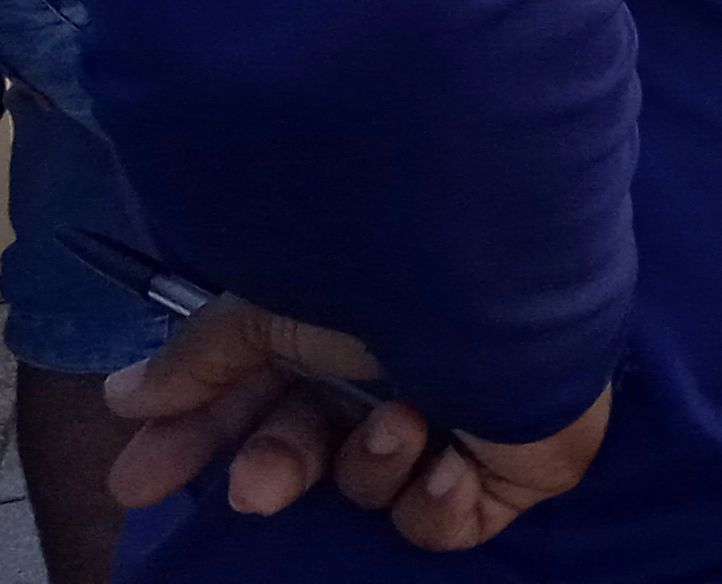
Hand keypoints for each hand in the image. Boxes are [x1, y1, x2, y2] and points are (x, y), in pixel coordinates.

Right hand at [108, 297, 609, 548]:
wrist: (505, 283)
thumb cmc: (389, 276)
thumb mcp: (273, 308)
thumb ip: (203, 357)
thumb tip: (126, 396)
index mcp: (346, 330)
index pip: (259, 395)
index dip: (197, 437)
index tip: (136, 480)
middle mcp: (402, 370)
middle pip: (309, 450)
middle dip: (274, 469)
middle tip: (254, 488)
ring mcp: (463, 417)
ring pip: (375, 484)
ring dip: (372, 461)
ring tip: (401, 418)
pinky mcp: (519, 466)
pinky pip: (451, 520)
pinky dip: (438, 501)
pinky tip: (448, 461)